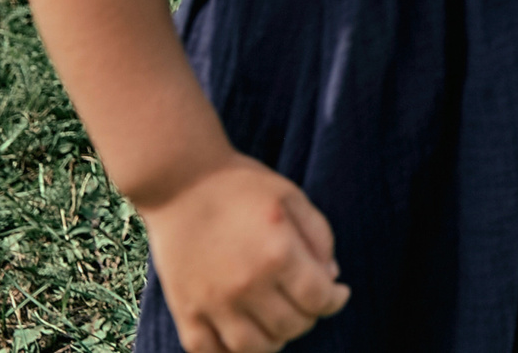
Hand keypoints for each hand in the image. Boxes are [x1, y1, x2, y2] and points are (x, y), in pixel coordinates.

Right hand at [140, 158, 348, 352]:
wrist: (178, 182)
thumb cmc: (240, 185)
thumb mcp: (292, 197)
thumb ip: (320, 237)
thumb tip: (331, 277)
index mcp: (278, 254)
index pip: (319, 299)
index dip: (336, 300)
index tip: (338, 293)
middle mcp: (246, 285)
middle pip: (291, 326)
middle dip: (308, 317)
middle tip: (306, 302)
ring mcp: (213, 302)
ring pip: (253, 348)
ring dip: (274, 339)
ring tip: (278, 321)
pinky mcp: (185, 309)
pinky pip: (208, 351)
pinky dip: (229, 352)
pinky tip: (242, 334)